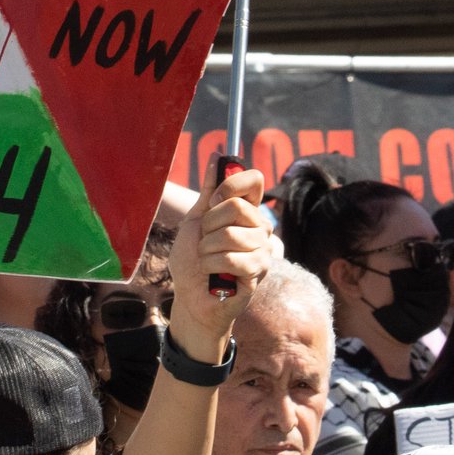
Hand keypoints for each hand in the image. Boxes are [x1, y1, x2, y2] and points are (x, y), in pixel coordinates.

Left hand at [165, 168, 275, 361]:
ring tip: (208, 260)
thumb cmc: (193, 260)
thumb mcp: (196, 221)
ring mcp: (263, 250)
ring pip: (230, 235)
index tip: (214, 201)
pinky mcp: (258, 273)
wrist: (191, 297)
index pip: (254, 179)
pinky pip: (232, 259)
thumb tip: (217, 156)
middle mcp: (260, 227)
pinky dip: (211, 266)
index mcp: (247, 211)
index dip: (231, 185)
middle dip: (209, 226)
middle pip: (236, 206)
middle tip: (206, 241)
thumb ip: (209, 191)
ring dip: (207, 250)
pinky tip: (213, 274)